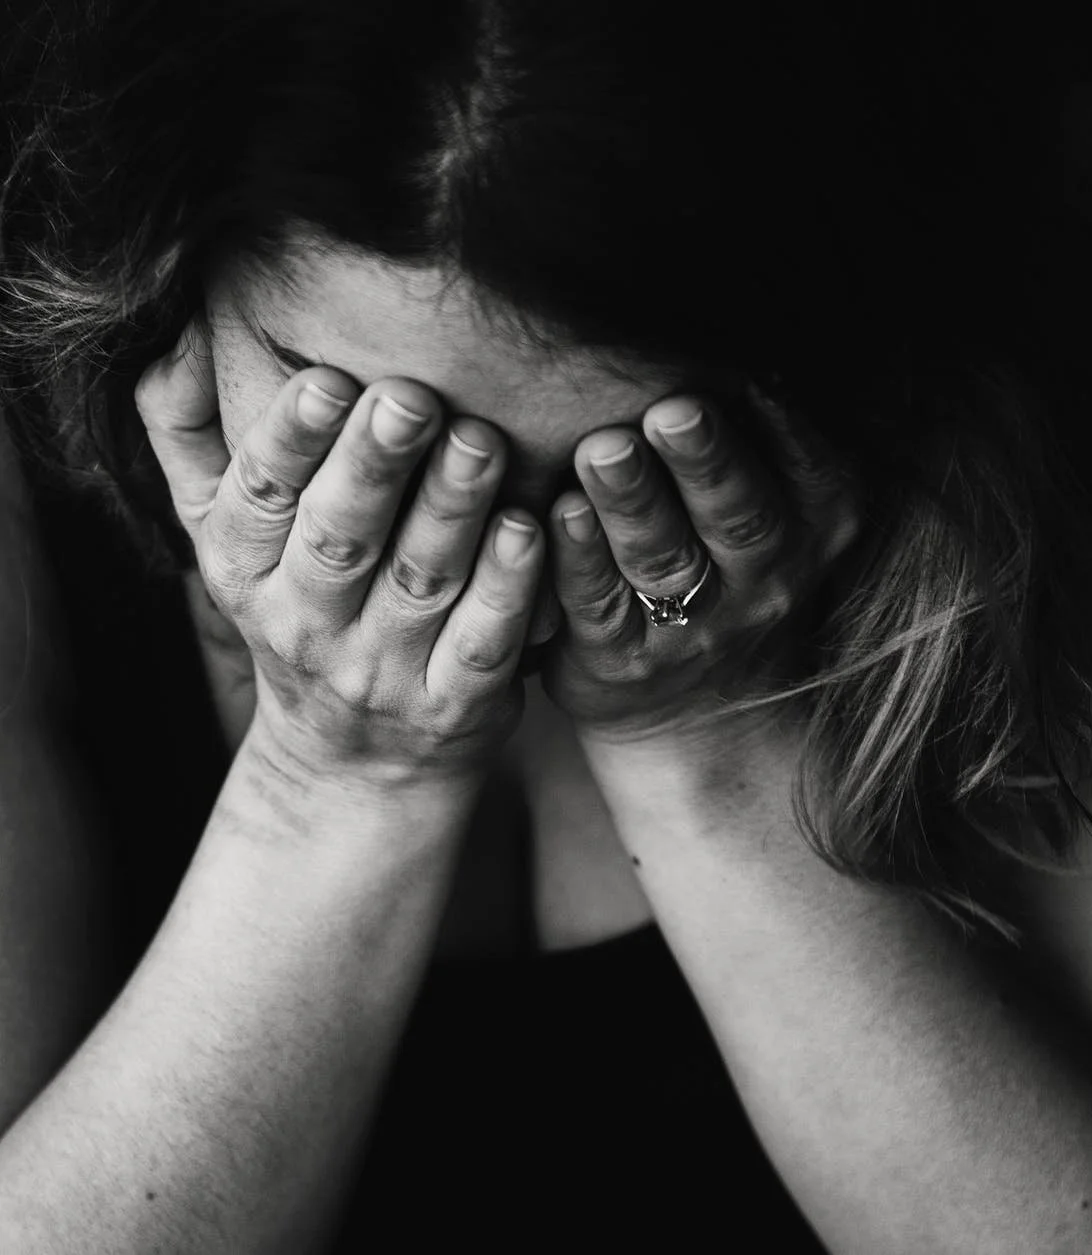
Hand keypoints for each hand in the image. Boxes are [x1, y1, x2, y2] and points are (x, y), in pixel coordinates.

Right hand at [135, 320, 544, 786]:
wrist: (354, 763)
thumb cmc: (298, 607)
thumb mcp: (223, 534)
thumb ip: (190, 435)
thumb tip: (176, 329)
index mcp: (243, 569)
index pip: (260, 497)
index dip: (290, 439)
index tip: (326, 378)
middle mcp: (306, 623)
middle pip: (341, 536)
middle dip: (375, 464)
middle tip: (413, 397)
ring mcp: (383, 670)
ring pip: (420, 580)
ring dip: (452, 508)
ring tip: (481, 440)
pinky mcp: (455, 704)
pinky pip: (483, 641)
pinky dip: (507, 587)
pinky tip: (528, 529)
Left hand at [542, 386, 859, 744]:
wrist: (702, 707)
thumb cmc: (730, 561)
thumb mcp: (781, 503)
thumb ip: (762, 430)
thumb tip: (723, 316)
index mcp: (815, 524)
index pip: (807, 468)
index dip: (779, 424)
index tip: (751, 373)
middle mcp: (766, 578)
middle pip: (738, 515)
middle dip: (706, 461)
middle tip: (673, 410)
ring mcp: (698, 626)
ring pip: (664, 560)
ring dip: (632, 502)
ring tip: (602, 450)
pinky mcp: (623, 659)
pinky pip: (599, 606)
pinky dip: (578, 560)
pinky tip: (556, 514)